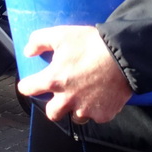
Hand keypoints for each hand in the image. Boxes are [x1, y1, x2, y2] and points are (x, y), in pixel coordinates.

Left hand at [17, 25, 131, 123]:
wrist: (124, 55)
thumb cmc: (92, 44)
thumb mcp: (62, 34)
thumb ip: (39, 41)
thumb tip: (28, 51)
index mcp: (54, 80)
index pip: (28, 89)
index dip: (27, 85)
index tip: (29, 84)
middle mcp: (67, 99)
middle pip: (52, 113)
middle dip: (54, 105)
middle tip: (62, 93)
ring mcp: (85, 109)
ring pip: (75, 117)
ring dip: (77, 108)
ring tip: (85, 94)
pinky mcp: (102, 114)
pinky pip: (96, 116)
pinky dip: (97, 107)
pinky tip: (101, 94)